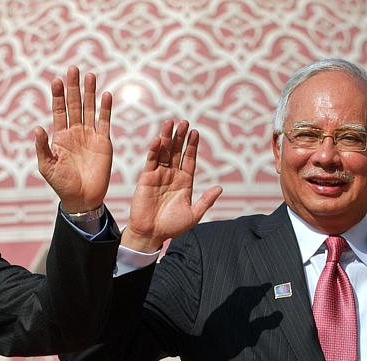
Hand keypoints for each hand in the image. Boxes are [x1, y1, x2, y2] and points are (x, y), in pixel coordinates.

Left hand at [35, 66, 112, 213]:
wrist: (82, 199)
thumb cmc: (62, 185)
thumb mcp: (47, 167)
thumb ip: (42, 147)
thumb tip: (37, 128)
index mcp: (60, 136)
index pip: (58, 110)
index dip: (57, 96)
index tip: (55, 81)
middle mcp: (75, 132)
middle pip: (75, 104)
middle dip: (73, 87)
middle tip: (73, 69)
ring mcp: (90, 136)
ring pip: (90, 109)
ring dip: (89, 93)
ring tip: (89, 75)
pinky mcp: (104, 142)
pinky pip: (104, 122)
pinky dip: (105, 109)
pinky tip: (105, 95)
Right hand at [121, 119, 222, 252]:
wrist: (151, 234)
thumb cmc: (172, 227)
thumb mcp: (194, 214)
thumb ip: (206, 201)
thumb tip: (220, 188)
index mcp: (184, 182)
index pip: (189, 159)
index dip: (192, 146)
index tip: (196, 132)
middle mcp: (172, 176)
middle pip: (177, 152)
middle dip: (181, 137)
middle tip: (184, 122)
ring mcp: (159, 175)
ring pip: (164, 152)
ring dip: (167, 138)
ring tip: (171, 123)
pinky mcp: (146, 178)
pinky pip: (151, 161)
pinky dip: (155, 150)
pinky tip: (159, 139)